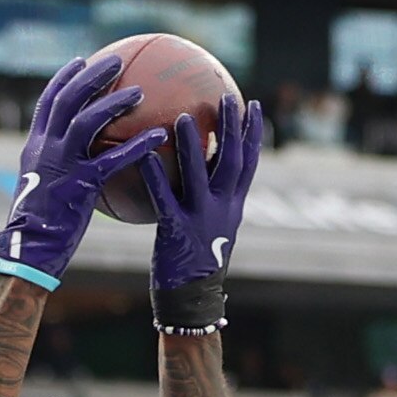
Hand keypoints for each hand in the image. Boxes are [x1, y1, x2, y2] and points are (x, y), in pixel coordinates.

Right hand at [0, 53, 163, 283]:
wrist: (28, 249)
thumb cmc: (38, 225)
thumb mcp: (39, 187)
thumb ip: (55, 166)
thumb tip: (76, 159)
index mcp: (35, 146)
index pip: (49, 100)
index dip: (65, 77)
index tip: (81, 60)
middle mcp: (46, 148)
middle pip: (69, 99)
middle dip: (92, 75)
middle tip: (116, 60)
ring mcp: (61, 165)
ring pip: (88, 121)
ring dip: (114, 102)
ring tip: (140, 92)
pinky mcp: (79, 185)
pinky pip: (112, 159)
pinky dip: (137, 146)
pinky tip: (158, 136)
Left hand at [145, 94, 263, 299]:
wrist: (191, 301)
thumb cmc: (194, 263)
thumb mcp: (208, 228)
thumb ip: (206, 198)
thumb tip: (195, 172)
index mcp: (233, 208)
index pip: (249, 164)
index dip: (254, 135)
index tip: (254, 105)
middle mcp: (222, 210)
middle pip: (231, 161)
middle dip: (232, 128)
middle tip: (227, 96)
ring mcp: (200, 221)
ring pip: (200, 176)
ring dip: (194, 145)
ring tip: (184, 117)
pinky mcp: (176, 232)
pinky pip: (164, 199)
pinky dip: (155, 176)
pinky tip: (142, 154)